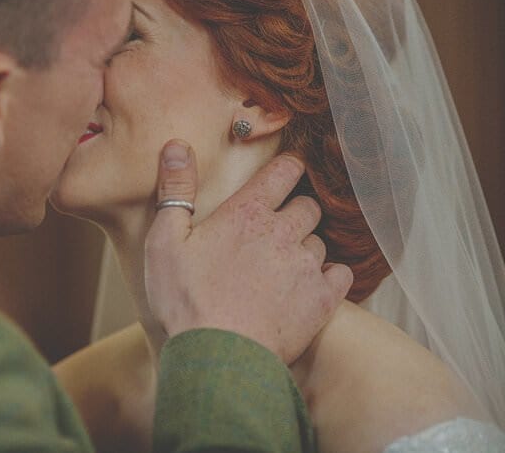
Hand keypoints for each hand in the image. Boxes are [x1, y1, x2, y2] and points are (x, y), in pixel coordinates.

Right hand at [144, 140, 352, 362]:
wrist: (217, 358)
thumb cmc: (185, 300)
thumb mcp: (165, 241)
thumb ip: (176, 189)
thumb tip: (177, 145)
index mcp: (246, 212)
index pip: (284, 172)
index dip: (288, 170)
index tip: (286, 175)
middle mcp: (283, 232)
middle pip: (308, 207)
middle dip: (295, 213)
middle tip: (274, 232)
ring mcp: (305, 266)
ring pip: (320, 242)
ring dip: (305, 248)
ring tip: (282, 268)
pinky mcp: (322, 299)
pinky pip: (340, 274)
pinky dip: (328, 277)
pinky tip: (308, 288)